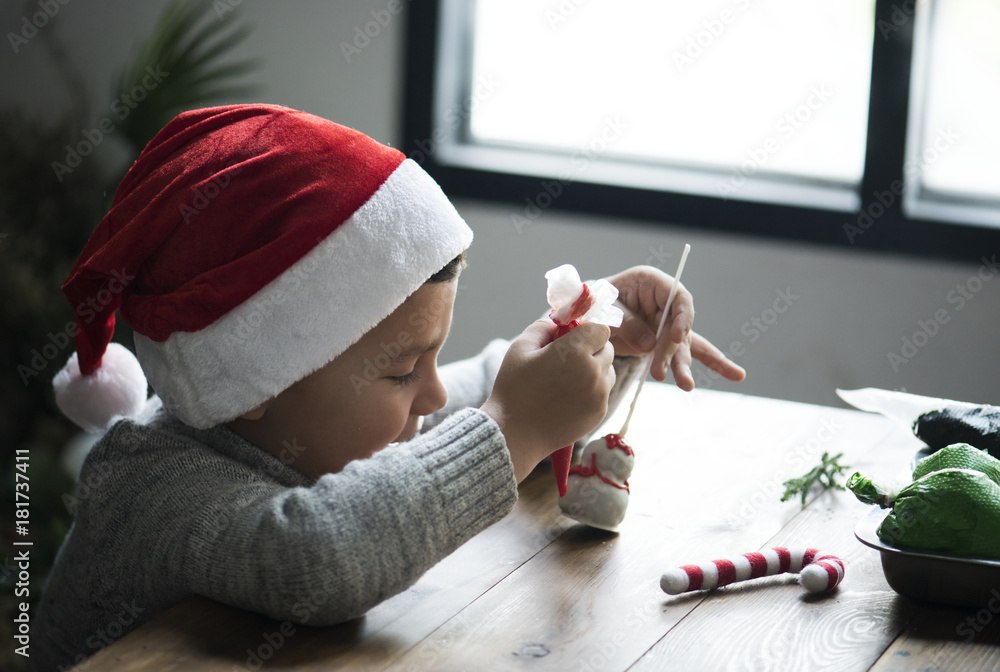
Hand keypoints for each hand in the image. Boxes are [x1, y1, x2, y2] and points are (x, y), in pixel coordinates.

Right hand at [481, 319, 614, 481]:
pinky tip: (568, 396)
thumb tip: (559, 323)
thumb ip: (543, 327)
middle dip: (591, 348)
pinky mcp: (600, 413)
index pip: (599, 329)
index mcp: (576, 351)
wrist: (514, 433)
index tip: (572, 337)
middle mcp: (594, 372)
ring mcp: (600, 395)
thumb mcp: (520, 348)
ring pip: (608, 370)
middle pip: (607, 348)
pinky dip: (592, 390)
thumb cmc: (513, 389)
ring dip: (595, 369)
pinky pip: (604, 392)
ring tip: (568, 379)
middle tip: (568, 358)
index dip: (586, 330)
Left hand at [603, 265, 745, 389]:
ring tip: (685, 385)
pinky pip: (687, 352)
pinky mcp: (664, 341)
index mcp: (651, 283)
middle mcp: (664, 302)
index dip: (682, 317)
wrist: (584, 317)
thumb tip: (649, 345)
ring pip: (682, 345)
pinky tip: (736, 375)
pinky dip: (713, 363)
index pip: (678, 297)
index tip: (676, 337)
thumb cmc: (593, 305)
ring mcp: (666, 322)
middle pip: (679, 326)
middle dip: (672, 352)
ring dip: (682, 366)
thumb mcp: (603, 310)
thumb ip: (626, 323)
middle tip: (660, 372)